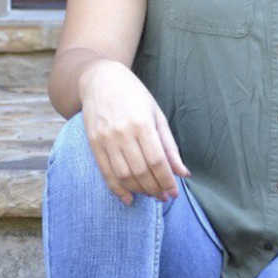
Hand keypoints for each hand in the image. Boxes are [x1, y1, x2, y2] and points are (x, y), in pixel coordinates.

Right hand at [79, 58, 189, 205]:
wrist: (100, 79)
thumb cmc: (134, 95)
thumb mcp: (157, 115)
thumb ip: (169, 146)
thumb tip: (183, 173)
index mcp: (142, 123)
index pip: (157, 161)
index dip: (166, 181)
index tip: (174, 193)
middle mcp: (122, 133)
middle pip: (141, 171)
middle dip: (155, 189)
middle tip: (164, 197)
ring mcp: (105, 139)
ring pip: (123, 175)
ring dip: (139, 190)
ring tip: (150, 195)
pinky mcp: (93, 143)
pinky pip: (106, 173)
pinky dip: (117, 190)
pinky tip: (128, 198)